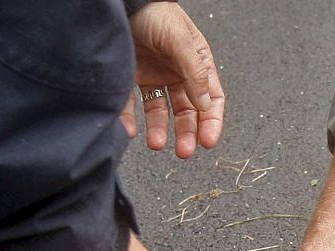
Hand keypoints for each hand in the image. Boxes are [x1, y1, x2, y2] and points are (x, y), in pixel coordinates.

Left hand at [119, 2, 225, 157]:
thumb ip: (195, 74)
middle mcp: (178, 74)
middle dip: (187, 133)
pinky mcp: (131, 77)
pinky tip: (131, 130)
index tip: (207, 141)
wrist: (122, 0)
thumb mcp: (181, 41)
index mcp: (197, 65)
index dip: (211, 122)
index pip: (211, 100)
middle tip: (185, 151)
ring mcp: (154, 76)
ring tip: (157, 144)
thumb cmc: (156, 12)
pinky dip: (131, 120)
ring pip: (161, 112)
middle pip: (187, 112)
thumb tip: (205, 106)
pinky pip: (132, 104)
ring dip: (161, 131)